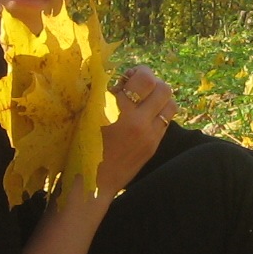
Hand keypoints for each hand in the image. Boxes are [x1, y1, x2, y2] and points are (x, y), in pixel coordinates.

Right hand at [95, 65, 174, 195]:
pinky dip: (159, 114)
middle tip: (140, 87)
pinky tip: (145, 117)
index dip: (140, 71)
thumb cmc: (82, 145)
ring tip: (146, 101)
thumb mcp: (88, 114)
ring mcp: (149, 135)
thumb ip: (106, 94)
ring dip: (161, 98)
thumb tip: (121, 77)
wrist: (93, 182)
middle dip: (153, 83)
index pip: (145, 79)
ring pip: (171, 104)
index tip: (130, 75)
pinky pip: (166, 121)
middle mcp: (138, 121)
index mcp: (118, 109)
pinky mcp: (154, 146)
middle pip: (164, 89)